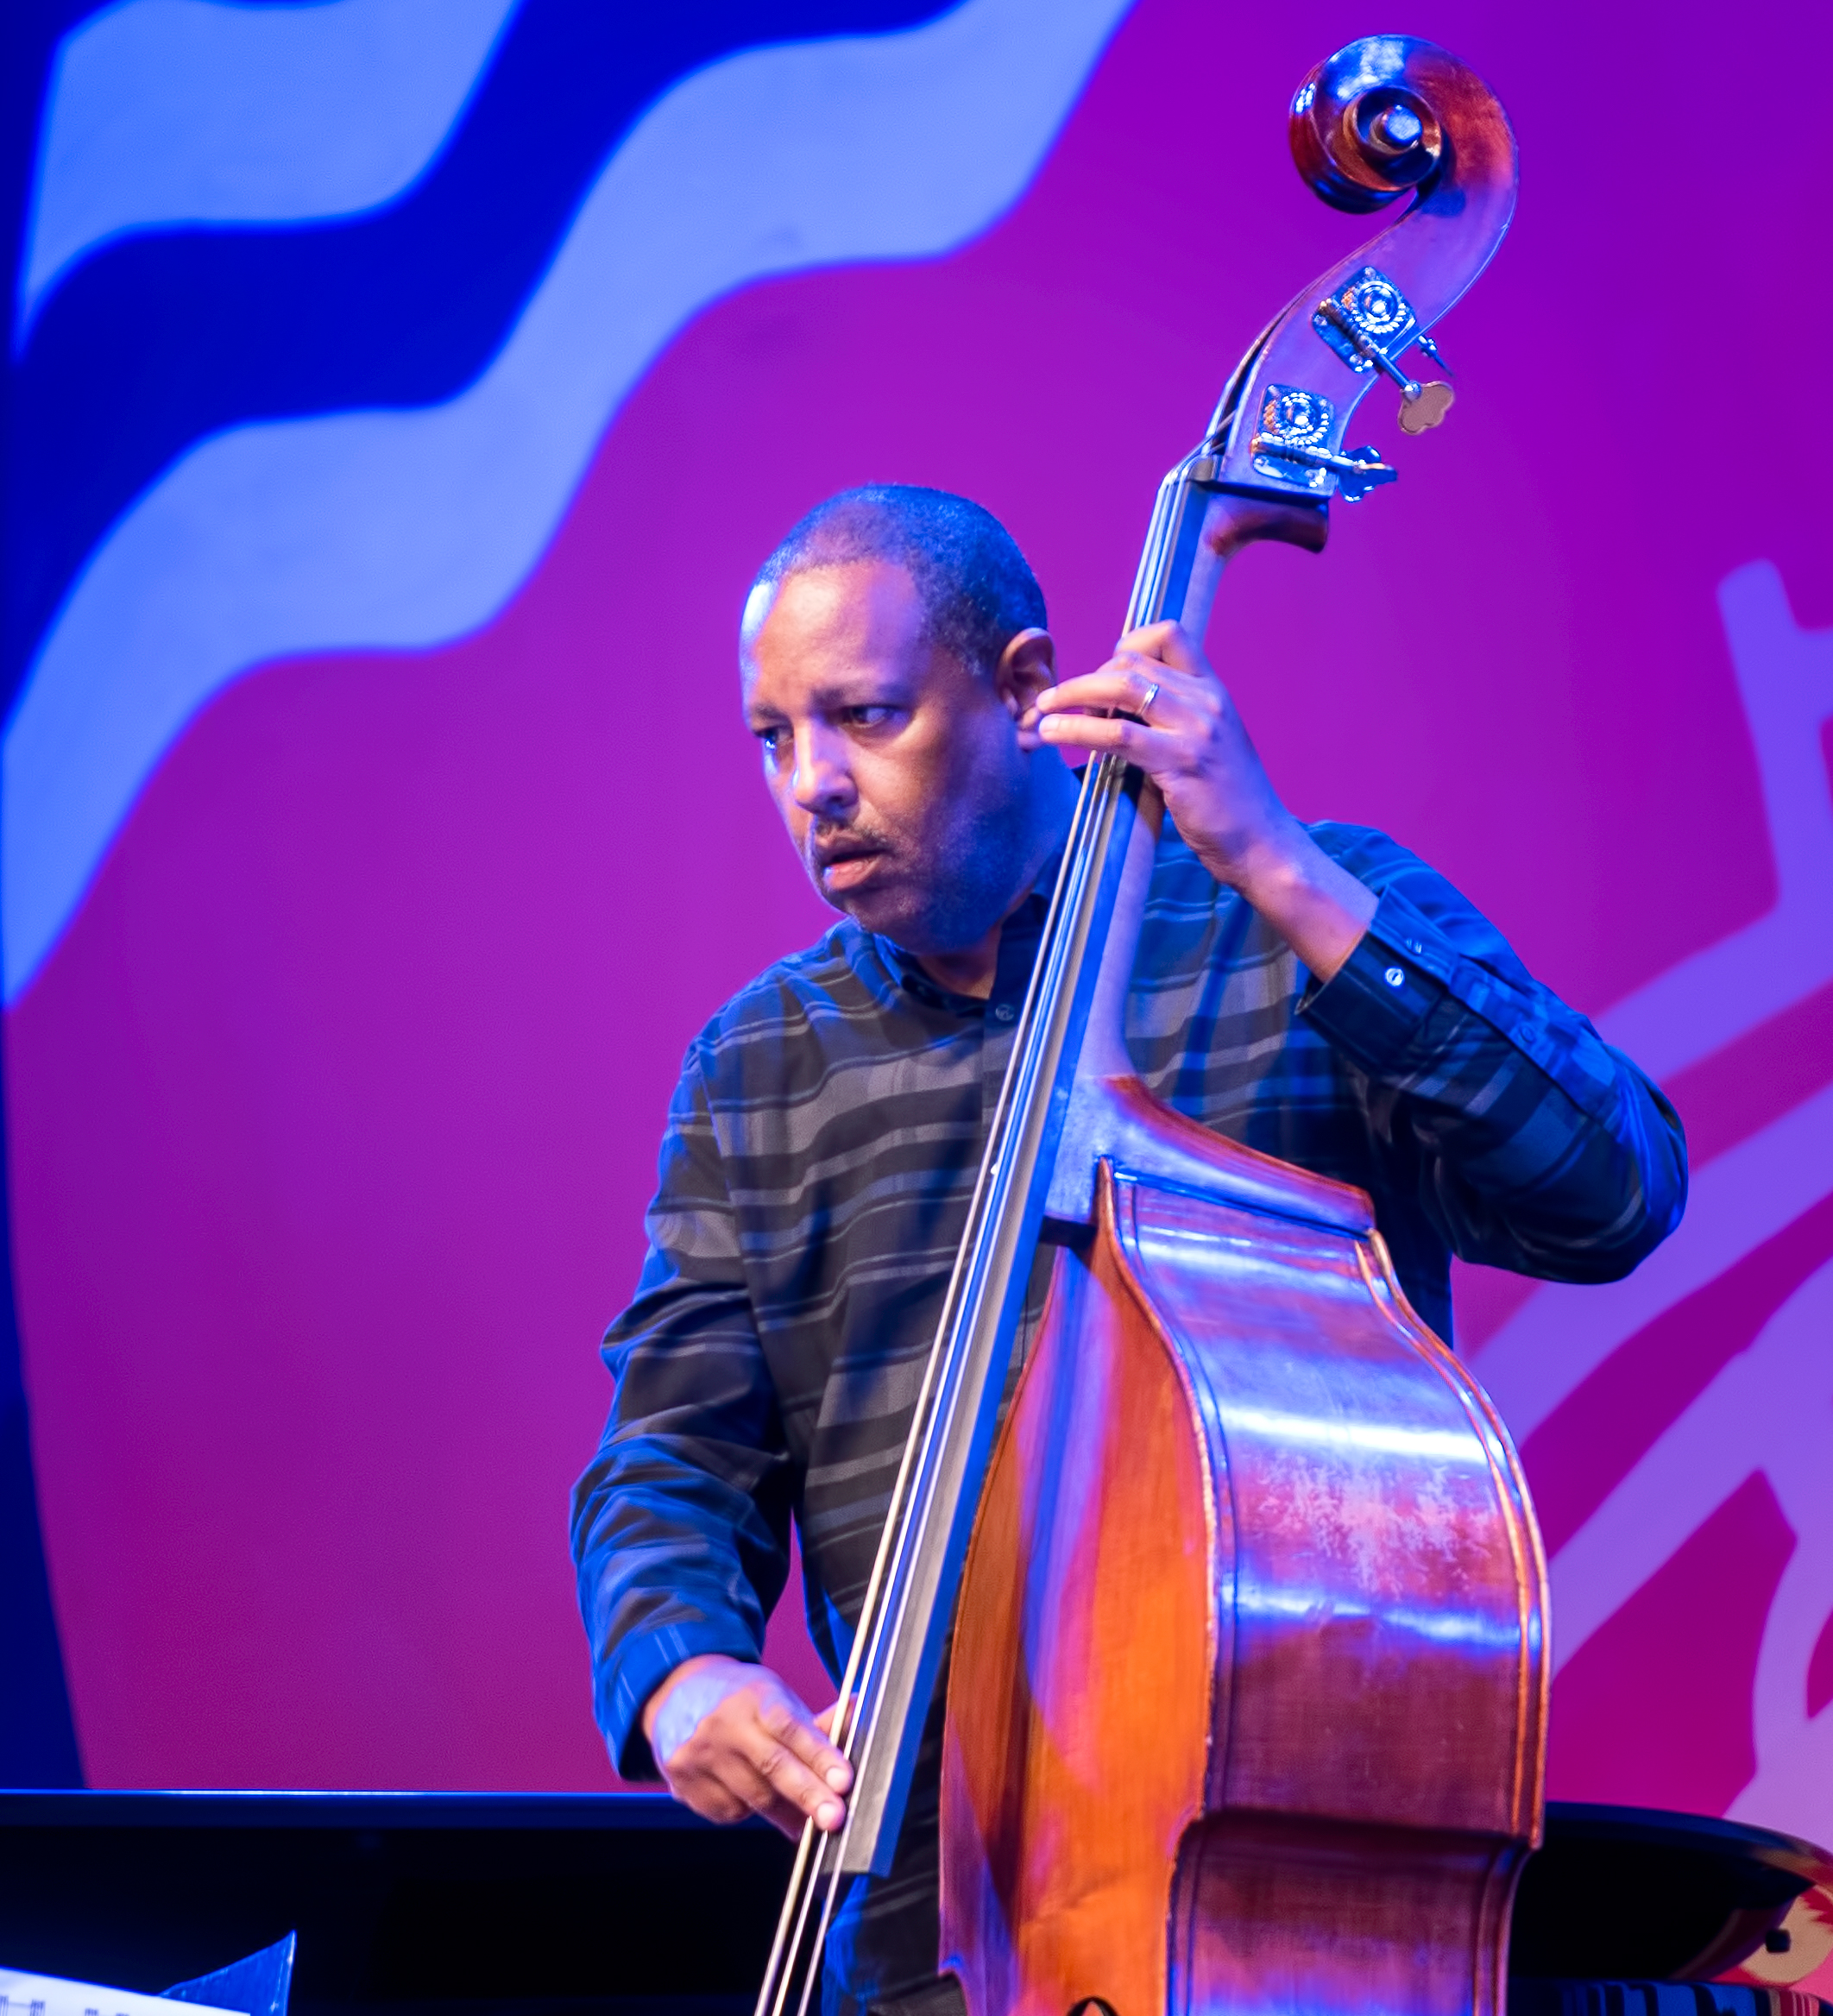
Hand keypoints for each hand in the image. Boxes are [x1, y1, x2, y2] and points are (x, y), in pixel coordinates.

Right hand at [641, 1654, 851, 1837]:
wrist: (675, 1695)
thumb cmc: (739, 1699)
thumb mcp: (775, 1696)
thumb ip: (815, 1721)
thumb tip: (859, 1719)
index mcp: (754, 1696)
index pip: (791, 1727)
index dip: (819, 1755)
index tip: (844, 1780)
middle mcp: (723, 1724)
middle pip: (772, 1767)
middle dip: (809, 1796)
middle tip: (835, 1819)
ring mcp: (699, 1755)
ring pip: (752, 1798)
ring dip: (786, 1814)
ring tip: (805, 1818)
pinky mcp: (683, 1784)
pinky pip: (728, 1812)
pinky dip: (748, 1811)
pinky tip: (750, 1794)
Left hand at [1028, 622, 1376, 979]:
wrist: (1263, 844)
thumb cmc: (1230, 803)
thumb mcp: (1208, 745)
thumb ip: (1173, 720)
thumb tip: (1116, 710)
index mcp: (1214, 690)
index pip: (1168, 634)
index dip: (1125, 646)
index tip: (1102, 675)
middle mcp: (1207, 701)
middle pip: (1131, 662)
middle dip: (1084, 680)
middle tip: (1058, 705)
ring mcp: (1196, 730)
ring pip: (1120, 688)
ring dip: (1071, 696)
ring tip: (1041, 714)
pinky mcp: (1181, 762)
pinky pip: (1118, 736)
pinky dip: (1077, 731)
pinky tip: (1055, 735)